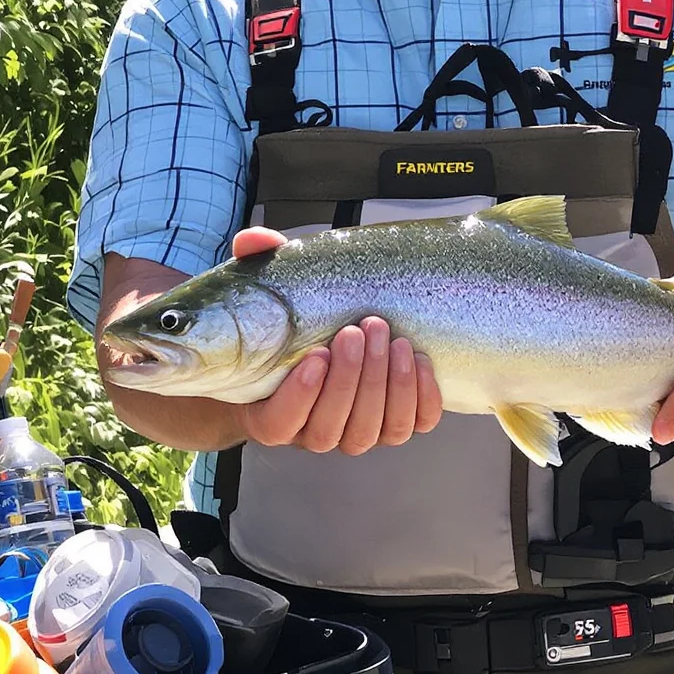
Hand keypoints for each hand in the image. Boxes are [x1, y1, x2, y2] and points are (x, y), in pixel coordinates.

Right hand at [229, 226, 443, 453]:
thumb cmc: (290, 327)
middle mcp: (311, 433)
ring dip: (386, 385)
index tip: (316, 355)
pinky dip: (419, 397)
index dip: (300, 395)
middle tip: (361, 330)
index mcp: (270, 413)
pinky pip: (412, 425)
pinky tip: (415, 359)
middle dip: (350, 379)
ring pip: (372, 430)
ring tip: (391, 340)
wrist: (325, 344)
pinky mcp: (391, 426)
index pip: (280, 423)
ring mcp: (354, 434)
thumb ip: (258, 268)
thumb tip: (255, 240)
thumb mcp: (269, 297)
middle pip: (331, 427)